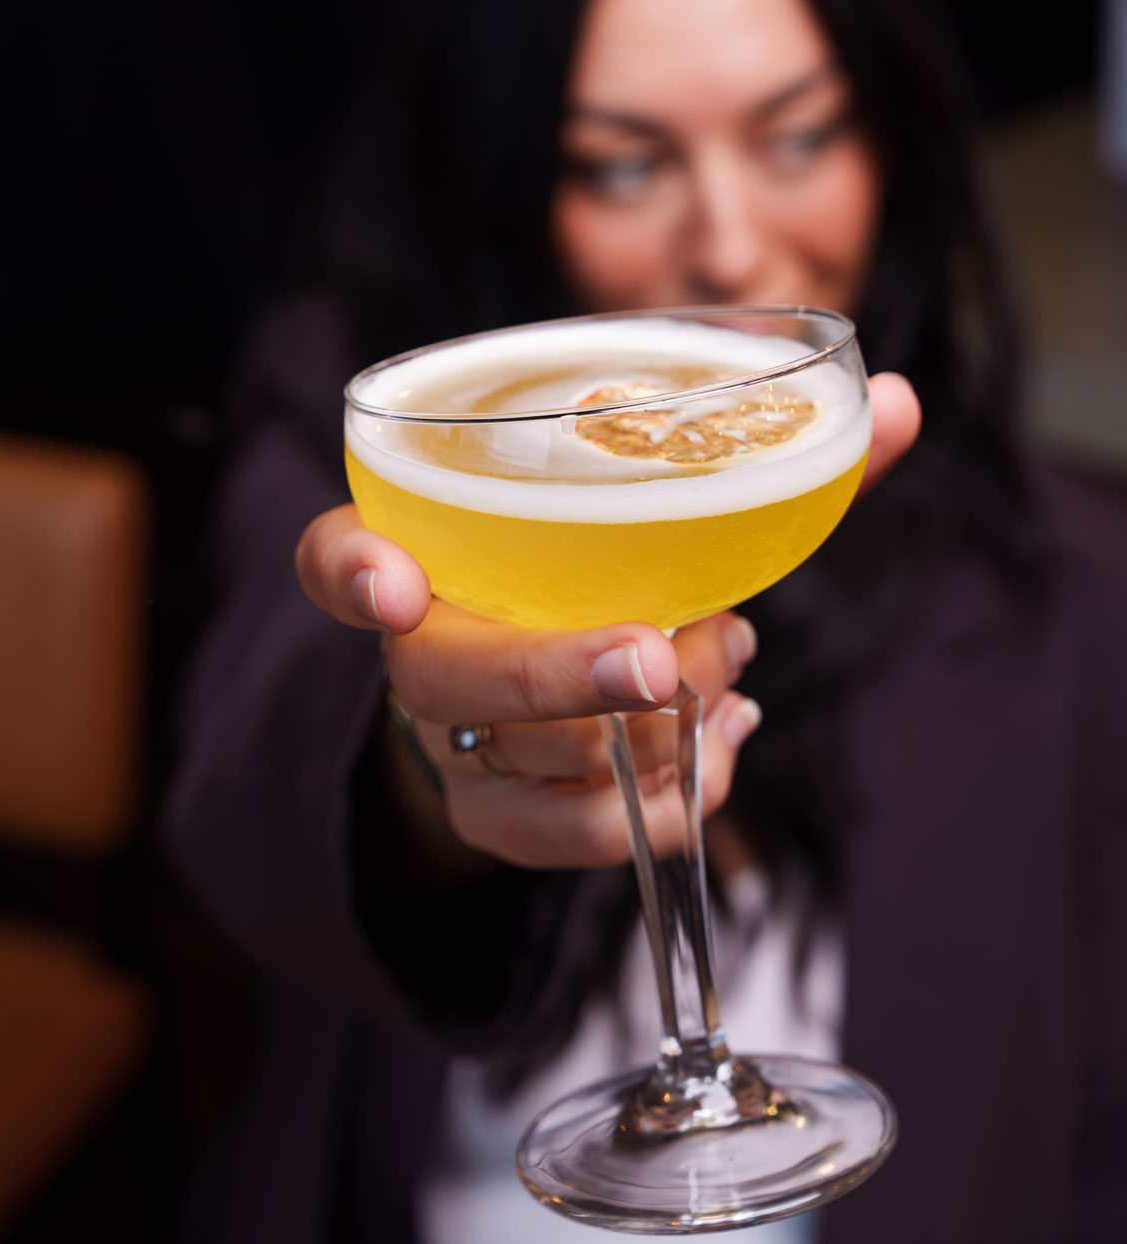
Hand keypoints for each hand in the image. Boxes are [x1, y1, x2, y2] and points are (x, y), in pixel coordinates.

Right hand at [296, 373, 920, 870]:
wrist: (548, 682)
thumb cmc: (601, 570)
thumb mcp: (658, 507)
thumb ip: (774, 458)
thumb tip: (906, 403)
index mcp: (426, 548)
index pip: (336, 556)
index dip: (353, 571)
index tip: (395, 585)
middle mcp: (421, 651)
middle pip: (444, 679)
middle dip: (557, 674)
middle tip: (656, 661)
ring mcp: (453, 747)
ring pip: (521, 769)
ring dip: (643, 737)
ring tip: (727, 673)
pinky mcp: (497, 820)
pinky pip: (562, 841)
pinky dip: (658, 801)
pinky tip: (721, 747)